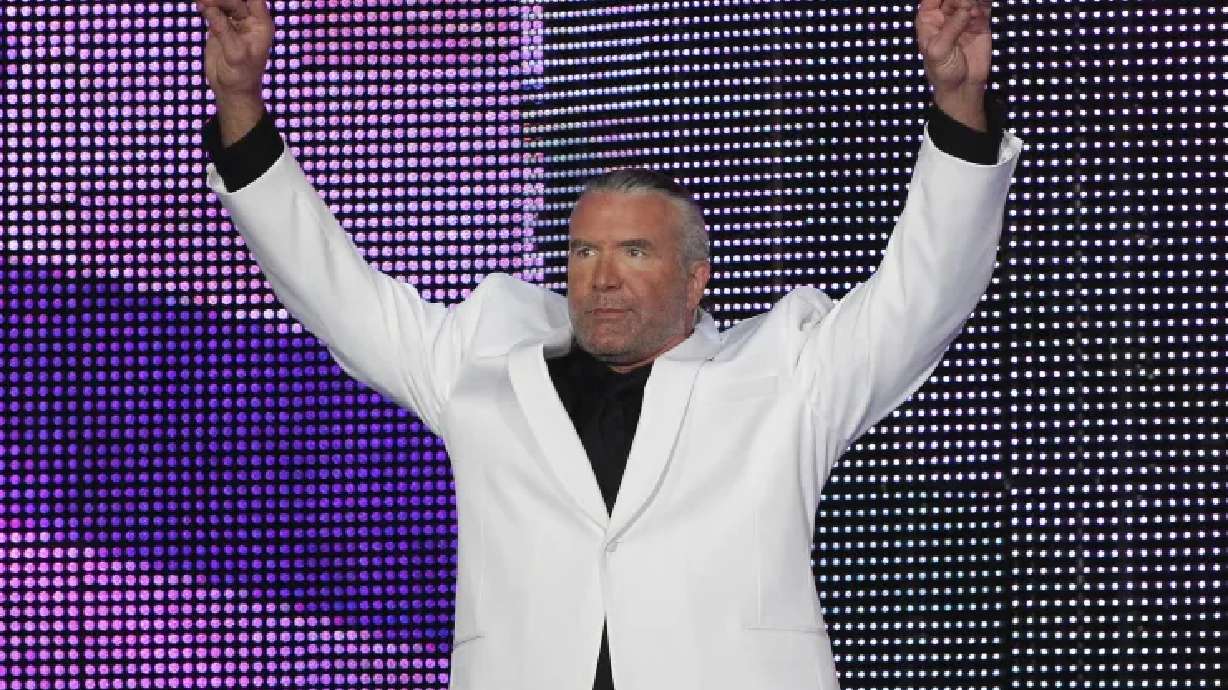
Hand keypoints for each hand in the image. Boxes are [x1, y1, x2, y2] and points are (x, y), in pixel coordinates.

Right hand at [198, 0, 273, 100]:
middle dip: (221, 0)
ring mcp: (234, 23)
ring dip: (212, 2)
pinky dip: (205, 7)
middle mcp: (250, 21)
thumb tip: (208, 7)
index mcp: (261, 25)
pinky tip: (199, 6)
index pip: (255, 0)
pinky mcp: (220, 27)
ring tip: (200, 3)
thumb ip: (223, 29)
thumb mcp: (235, 53)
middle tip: (204, 2)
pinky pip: (212, 11)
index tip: (225, 0)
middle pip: (235, 0)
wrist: (231, 90)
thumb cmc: (241, 75)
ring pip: (223, 3)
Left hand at [916, 0, 991, 130]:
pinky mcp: (980, 21)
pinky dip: (984, 3)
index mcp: (928, 19)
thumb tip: (966, 8)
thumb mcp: (939, 51)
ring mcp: (963, 16)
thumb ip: (951, 28)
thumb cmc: (942, 71)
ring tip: (974, 15)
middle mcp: (945, 14)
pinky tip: (980, 12)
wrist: (962, 87)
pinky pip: (984, 5)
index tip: (954, 1)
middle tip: (967, 7)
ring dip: (973, 0)